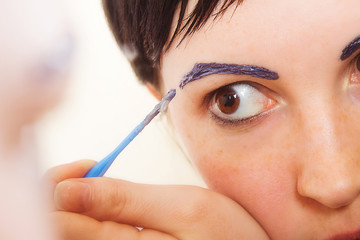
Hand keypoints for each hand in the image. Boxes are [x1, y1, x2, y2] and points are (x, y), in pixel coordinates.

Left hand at [47, 160, 269, 239]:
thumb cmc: (225, 235)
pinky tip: (105, 198)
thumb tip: (64, 192)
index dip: (55, 186)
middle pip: (58, 224)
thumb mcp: (184, 208)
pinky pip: (92, 231)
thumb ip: (125, 202)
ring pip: (71, 227)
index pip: (57, 220)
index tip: (84, 165)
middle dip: (63, 188)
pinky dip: (90, 208)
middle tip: (87, 169)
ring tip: (97, 181)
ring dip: (75, 196)